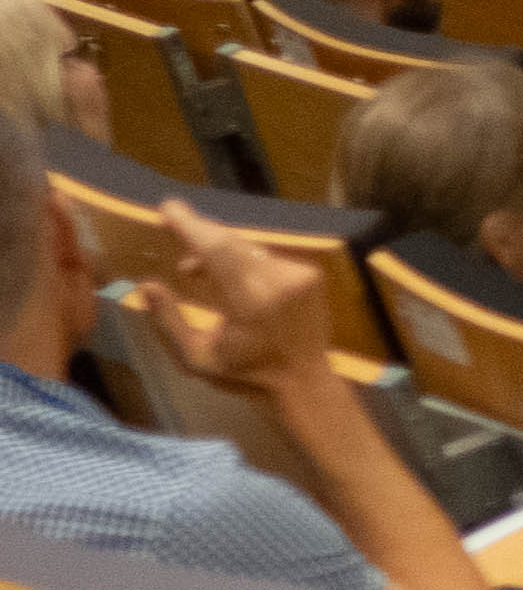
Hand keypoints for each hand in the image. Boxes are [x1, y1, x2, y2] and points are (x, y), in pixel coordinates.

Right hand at [142, 206, 336, 393]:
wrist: (304, 381)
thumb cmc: (244, 374)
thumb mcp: (195, 358)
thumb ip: (167, 320)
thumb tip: (145, 284)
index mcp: (251, 301)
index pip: (218, 249)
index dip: (192, 225)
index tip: (168, 208)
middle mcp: (280, 280)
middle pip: (232, 241)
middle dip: (199, 232)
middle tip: (171, 225)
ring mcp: (300, 274)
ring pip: (248, 247)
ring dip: (218, 251)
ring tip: (192, 271)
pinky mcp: (310, 273)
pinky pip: (266, 256)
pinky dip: (242, 259)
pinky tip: (225, 278)